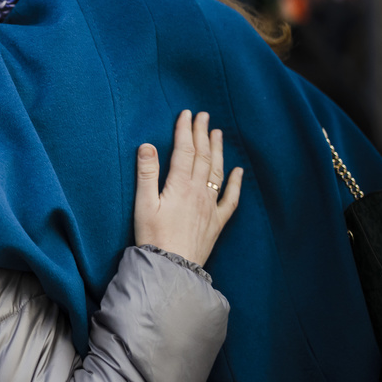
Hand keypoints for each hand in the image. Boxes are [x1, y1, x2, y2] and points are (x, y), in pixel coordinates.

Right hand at [133, 110, 242, 266]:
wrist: (172, 266)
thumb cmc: (153, 236)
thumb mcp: (143, 204)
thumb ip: (146, 173)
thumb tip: (147, 146)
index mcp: (180, 185)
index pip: (184, 151)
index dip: (185, 131)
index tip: (186, 114)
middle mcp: (199, 192)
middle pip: (203, 157)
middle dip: (202, 134)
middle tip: (203, 116)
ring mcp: (211, 206)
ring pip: (217, 172)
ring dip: (217, 150)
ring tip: (217, 133)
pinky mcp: (216, 221)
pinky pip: (231, 198)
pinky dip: (235, 183)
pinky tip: (238, 171)